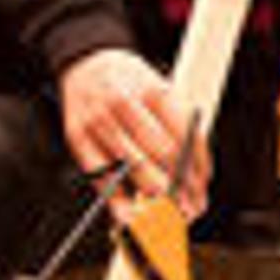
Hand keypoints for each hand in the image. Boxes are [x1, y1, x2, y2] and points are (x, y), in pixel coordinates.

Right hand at [60, 47, 201, 211]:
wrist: (86, 63)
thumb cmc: (129, 82)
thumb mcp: (161, 89)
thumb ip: (179, 126)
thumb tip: (196, 172)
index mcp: (154, 90)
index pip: (185, 135)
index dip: (197, 167)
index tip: (202, 187)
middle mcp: (125, 104)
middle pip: (162, 153)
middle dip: (181, 186)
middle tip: (191, 207)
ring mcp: (100, 121)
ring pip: (134, 168)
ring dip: (156, 198)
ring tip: (170, 215)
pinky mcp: (78, 139)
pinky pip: (102, 176)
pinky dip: (119, 202)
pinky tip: (133, 216)